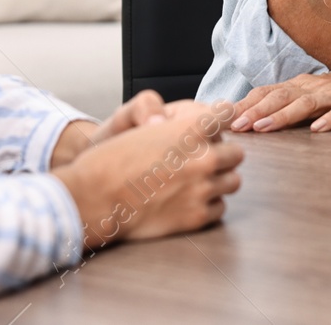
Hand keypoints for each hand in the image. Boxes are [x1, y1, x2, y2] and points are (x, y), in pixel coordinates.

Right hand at [53, 100, 242, 250]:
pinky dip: (208, 204)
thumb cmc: (114, 159)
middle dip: (221, 154)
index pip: (227, 114)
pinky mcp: (197, 216)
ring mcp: (203, 189)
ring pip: (233, 181)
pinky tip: (187, 200)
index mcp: (192, 128)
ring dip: (218, 180)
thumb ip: (184, 123)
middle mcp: (204, 157)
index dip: (218, 120)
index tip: (211, 128)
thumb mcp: (147, 125)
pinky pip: (220, 207)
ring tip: (194, 181)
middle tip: (200, 159)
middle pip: (237, 152)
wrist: (93, 197)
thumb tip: (210, 125)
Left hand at [229, 55, 330, 133]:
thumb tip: (254, 120)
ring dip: (283, 115)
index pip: (266, 92)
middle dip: (255, 111)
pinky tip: (319, 130)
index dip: (243, 104)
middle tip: (234, 126)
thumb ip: (289, 106)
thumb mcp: (315, 96)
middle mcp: (315, 87)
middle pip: (280, 96)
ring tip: (265, 127)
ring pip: (306, 104)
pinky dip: (330, 120)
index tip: (219, 118)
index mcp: (301, 86)